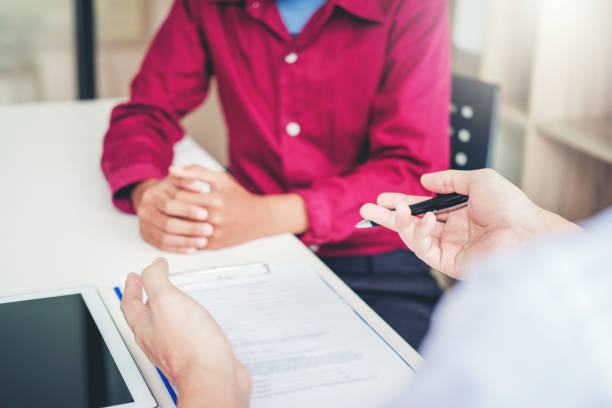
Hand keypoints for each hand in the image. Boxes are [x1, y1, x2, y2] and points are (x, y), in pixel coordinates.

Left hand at [121, 258, 250, 407]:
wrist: (212, 376)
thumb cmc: (188, 344)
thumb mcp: (166, 300)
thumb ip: (156, 280)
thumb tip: (153, 266)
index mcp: (145, 327)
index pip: (130, 304)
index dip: (131, 287)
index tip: (133, 276)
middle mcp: (157, 340)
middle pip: (144, 318)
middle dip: (145, 300)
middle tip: (147, 288)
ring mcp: (175, 350)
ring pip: (165, 328)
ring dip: (166, 312)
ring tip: (172, 302)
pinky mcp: (195, 356)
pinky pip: (186, 336)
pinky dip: (187, 324)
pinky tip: (197, 323)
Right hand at [131, 177, 213, 253]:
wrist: (154, 199)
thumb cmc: (171, 189)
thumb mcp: (179, 181)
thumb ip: (188, 181)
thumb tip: (198, 187)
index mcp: (151, 194)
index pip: (170, 204)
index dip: (188, 210)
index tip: (205, 214)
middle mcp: (144, 210)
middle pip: (166, 223)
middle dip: (189, 228)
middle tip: (208, 229)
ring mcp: (143, 225)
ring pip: (164, 237)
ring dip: (185, 241)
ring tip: (203, 241)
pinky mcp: (146, 237)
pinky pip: (162, 246)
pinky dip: (178, 249)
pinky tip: (193, 249)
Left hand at [168, 165, 308, 248]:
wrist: (260, 218)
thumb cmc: (239, 197)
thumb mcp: (221, 179)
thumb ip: (196, 172)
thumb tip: (172, 169)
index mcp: (215, 200)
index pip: (180, 197)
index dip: (171, 193)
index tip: (169, 191)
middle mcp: (214, 219)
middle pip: (179, 215)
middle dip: (169, 208)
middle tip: (164, 204)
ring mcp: (213, 234)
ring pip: (182, 230)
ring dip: (174, 222)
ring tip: (171, 215)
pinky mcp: (213, 245)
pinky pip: (189, 241)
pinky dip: (182, 235)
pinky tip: (182, 226)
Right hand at [360, 169, 578, 278]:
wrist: (525, 232)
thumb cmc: (510, 206)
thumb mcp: (478, 180)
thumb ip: (449, 180)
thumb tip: (425, 181)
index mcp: (459, 213)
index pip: (423, 207)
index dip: (402, 202)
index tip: (383, 197)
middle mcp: (453, 231)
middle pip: (412, 224)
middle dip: (388, 217)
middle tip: (366, 210)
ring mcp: (450, 248)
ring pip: (414, 237)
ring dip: (400, 223)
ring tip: (392, 210)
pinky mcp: (449, 263)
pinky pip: (424, 249)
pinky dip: (419, 233)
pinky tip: (424, 219)